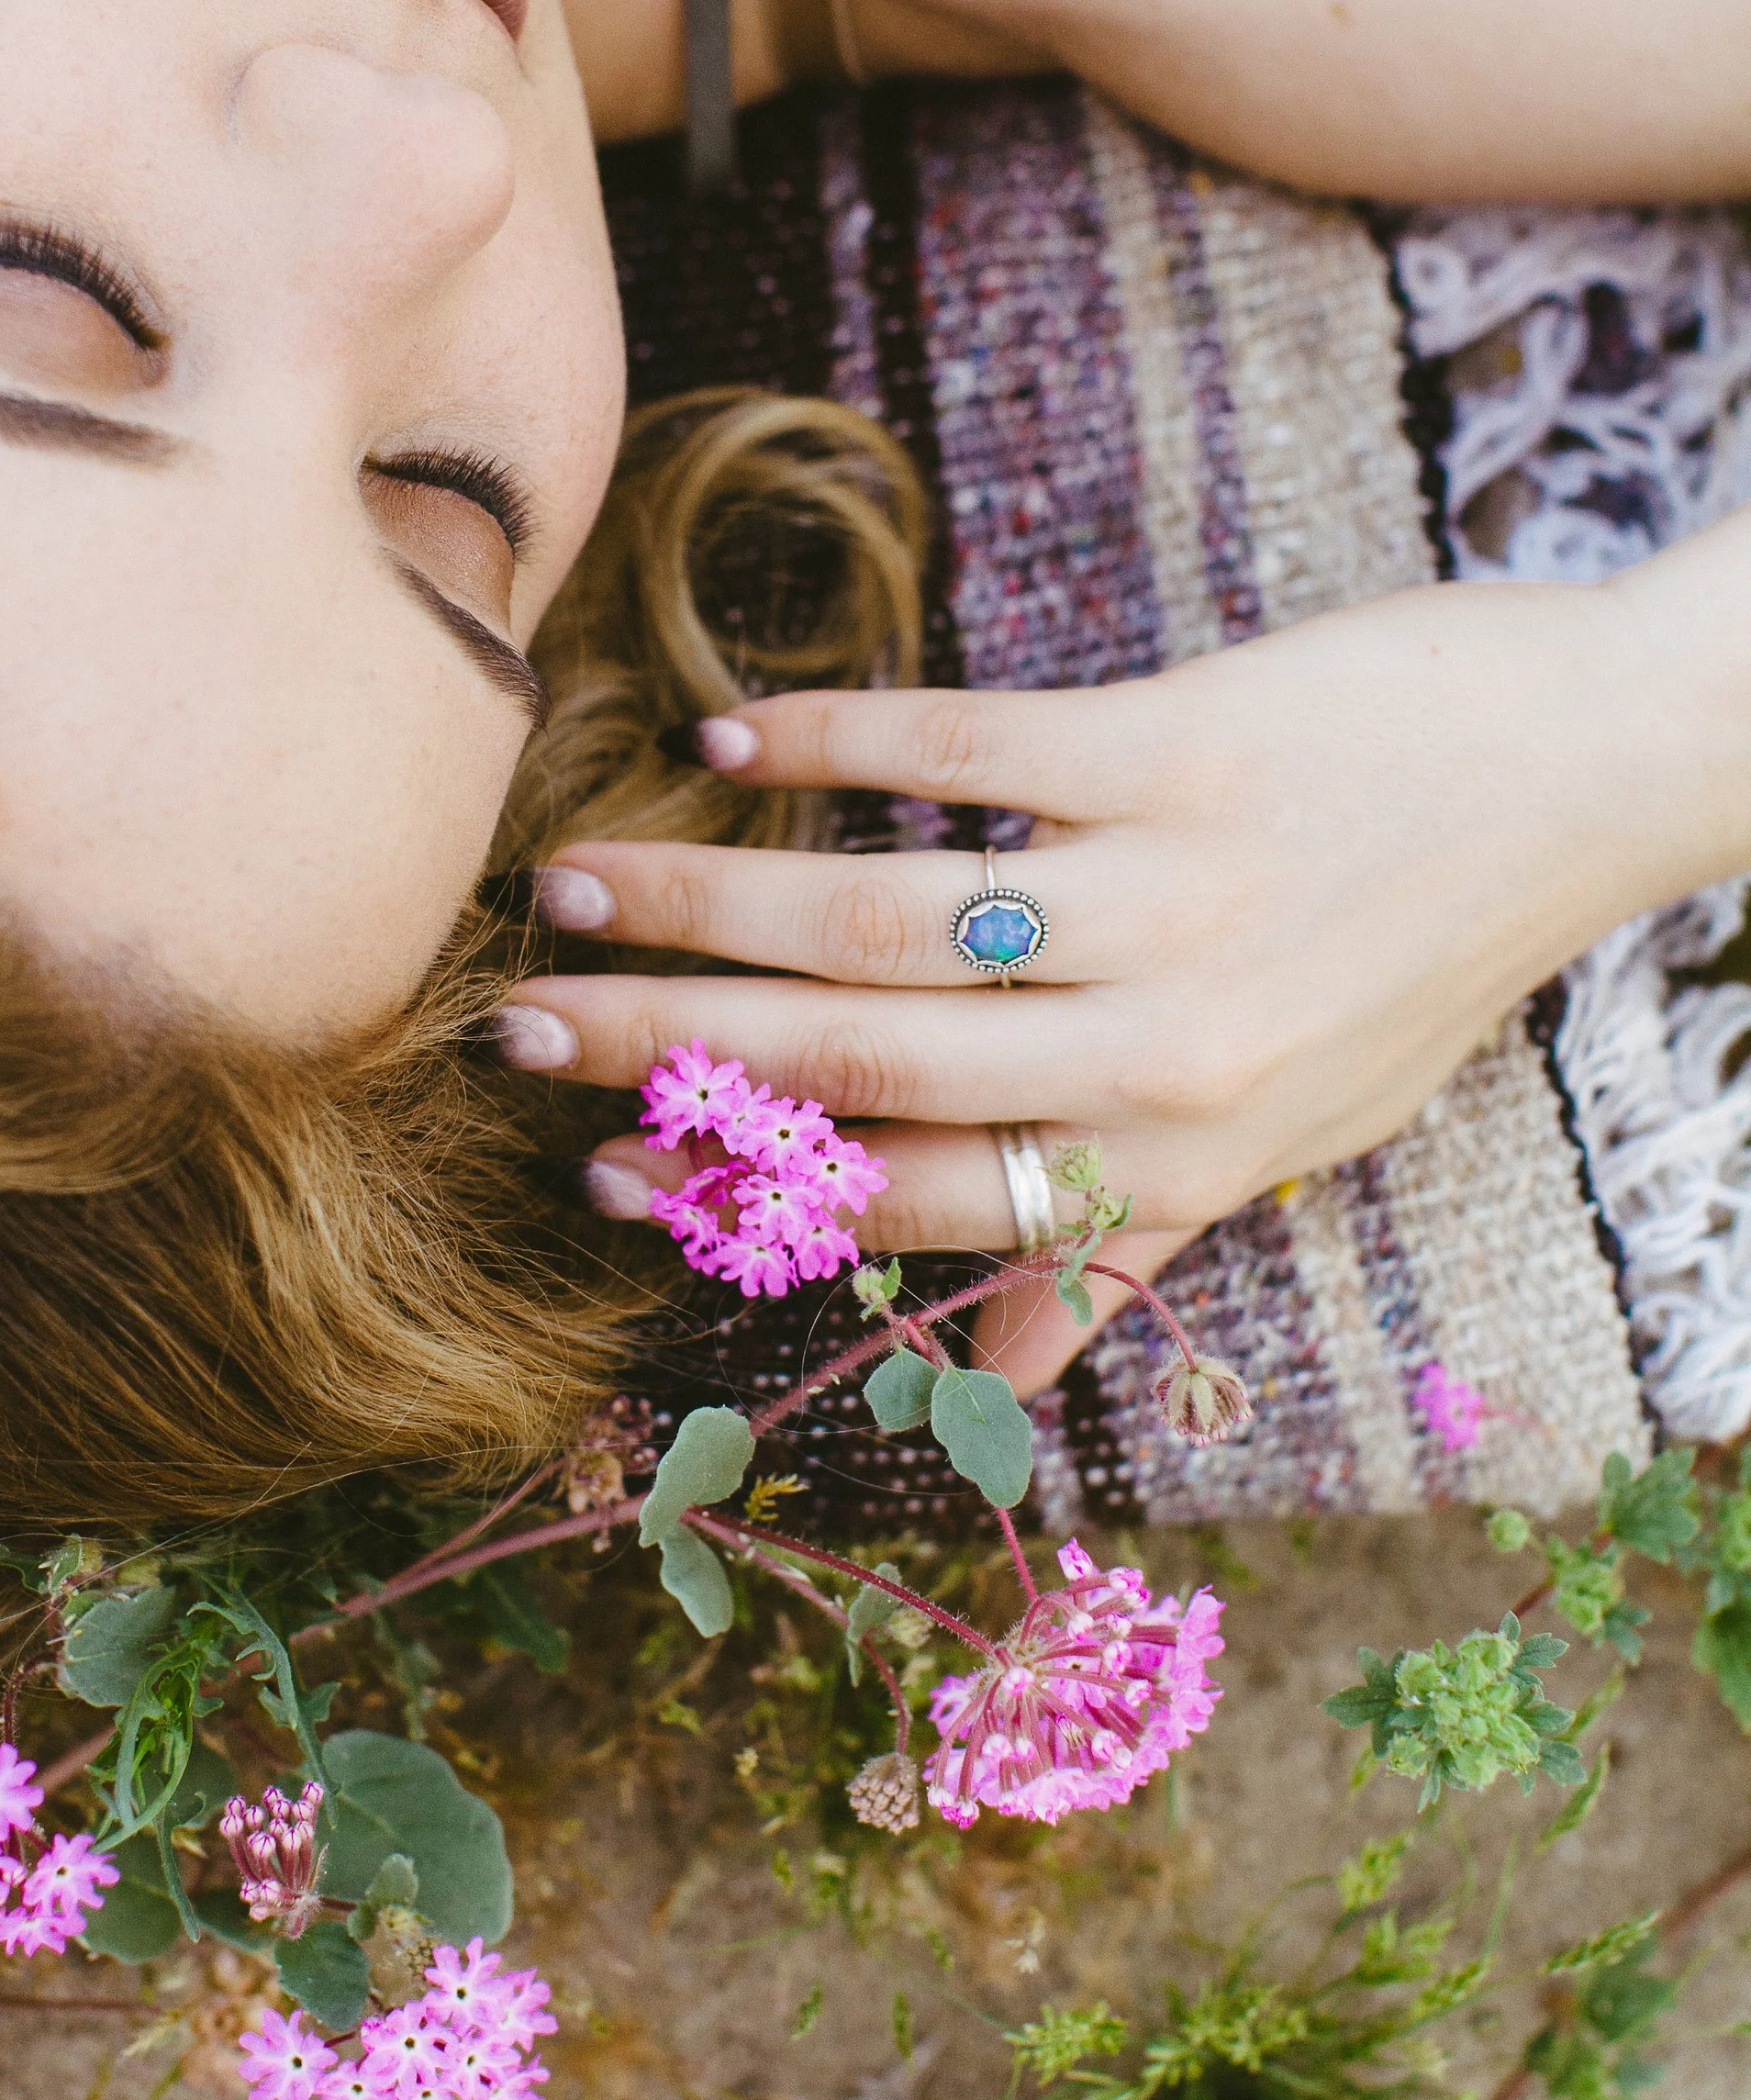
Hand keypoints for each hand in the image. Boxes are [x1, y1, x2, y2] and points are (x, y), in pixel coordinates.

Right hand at [495, 577, 1691, 1380]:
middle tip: (511, 1027)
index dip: (744, 1192)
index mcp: (1174, 1153)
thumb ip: (1132, 1237)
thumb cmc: (1421, 960)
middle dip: (665, 1051)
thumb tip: (998, 1364)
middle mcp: (1165, 1046)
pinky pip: (973, 744)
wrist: (1588, 774)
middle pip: (861, 1058)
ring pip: (888, 912)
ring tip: (574, 876)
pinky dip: (836, 740)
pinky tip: (729, 734)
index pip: (914, 1195)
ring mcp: (1171, 891)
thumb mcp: (1293, 1134)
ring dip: (706, 898)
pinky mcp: (1182, 743)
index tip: (597, 1177)